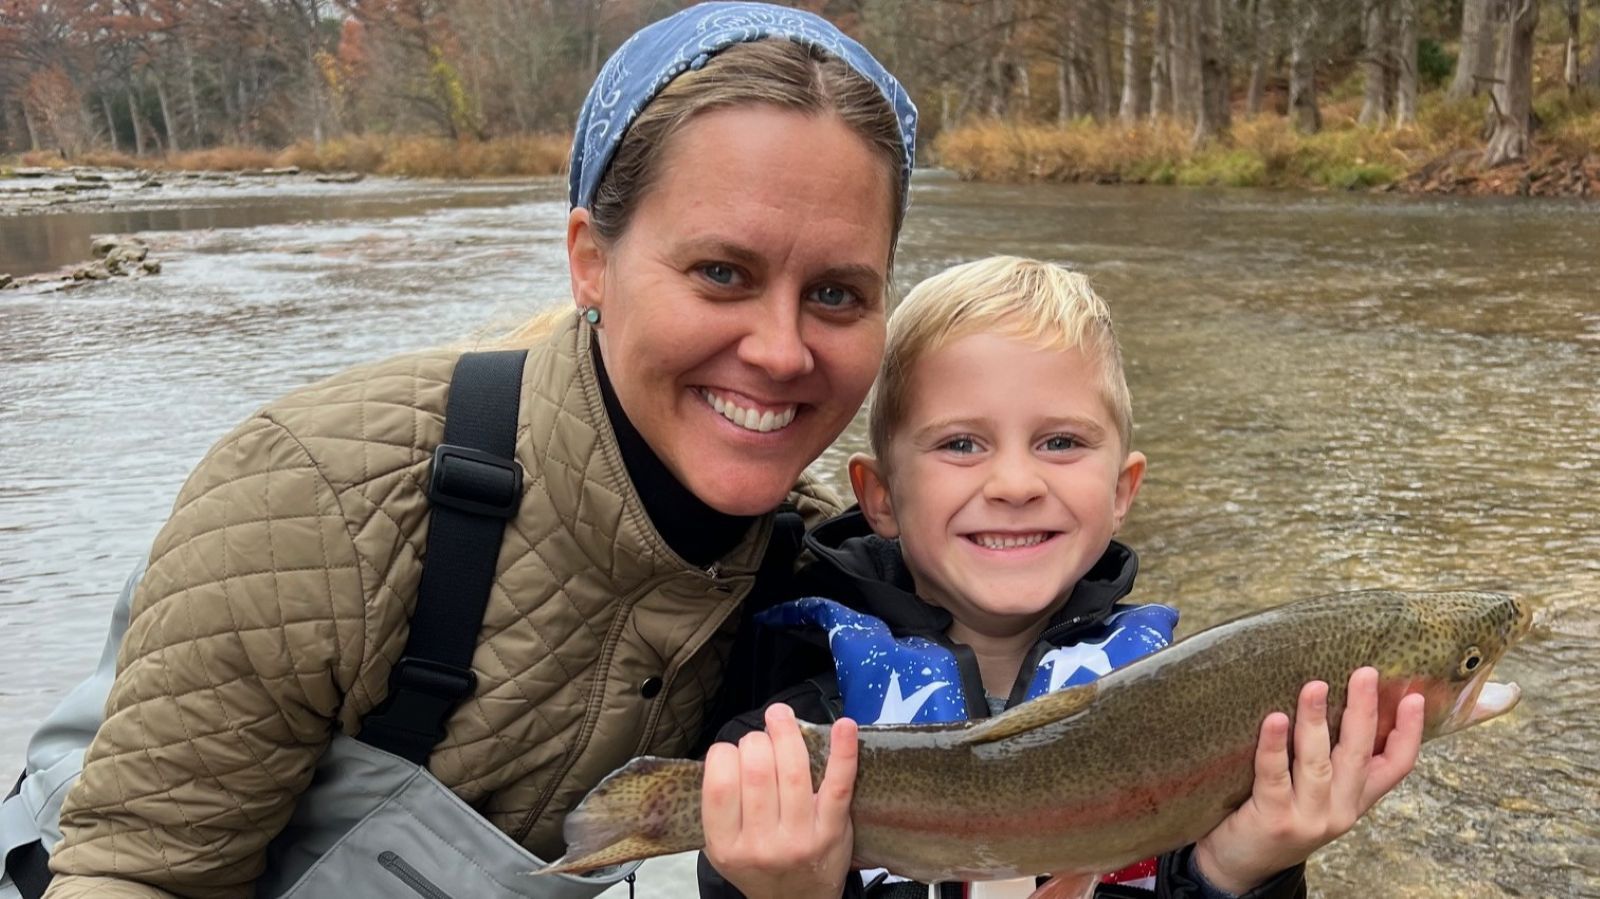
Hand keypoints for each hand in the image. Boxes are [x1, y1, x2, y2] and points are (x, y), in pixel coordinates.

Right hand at [701, 703, 858, 898]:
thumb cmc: (760, 866)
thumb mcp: (724, 848)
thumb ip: (722, 806)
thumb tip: (733, 748)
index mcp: (728, 846)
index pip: (719, 785)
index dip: (723, 754)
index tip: (730, 751)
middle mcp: (763, 845)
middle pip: (756, 771)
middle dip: (756, 741)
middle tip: (759, 738)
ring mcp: (801, 837)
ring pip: (792, 771)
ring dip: (786, 733)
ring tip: (780, 717)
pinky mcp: (834, 829)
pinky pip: (839, 784)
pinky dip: (843, 752)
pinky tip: (843, 726)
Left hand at [1193, 667, 1424, 893]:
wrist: (1242, 865)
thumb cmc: (1276, 816)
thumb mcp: (1315, 792)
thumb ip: (1330, 758)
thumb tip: (1331, 695)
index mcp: (1355, 800)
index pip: (1396, 766)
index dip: (1409, 733)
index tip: (1416, 697)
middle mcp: (1339, 810)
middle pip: (1360, 756)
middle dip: (1365, 712)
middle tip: (1365, 674)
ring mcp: (1308, 817)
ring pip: (1318, 763)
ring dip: (1316, 722)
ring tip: (1315, 687)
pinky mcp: (1274, 820)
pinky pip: (1275, 776)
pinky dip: (1274, 746)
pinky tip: (1275, 719)